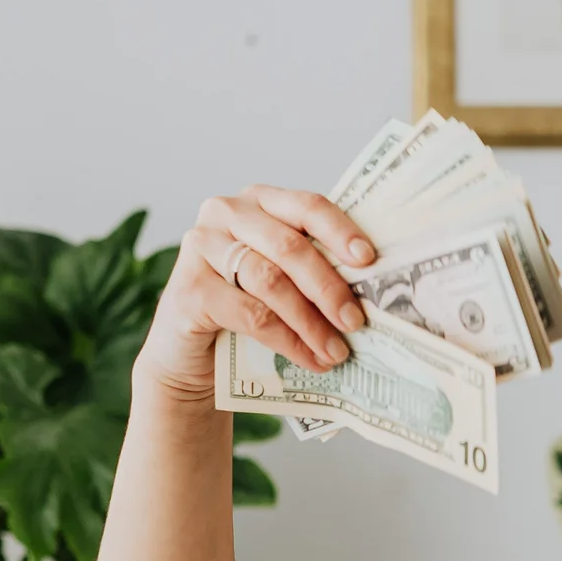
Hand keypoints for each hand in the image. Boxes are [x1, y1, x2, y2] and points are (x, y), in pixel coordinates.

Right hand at [137, 186, 376, 404]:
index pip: (306, 206)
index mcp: (258, 201)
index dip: (340, 231)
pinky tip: (310, 359)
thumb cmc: (247, 311)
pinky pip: (250, 314)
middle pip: (289, 246)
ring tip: (336, 351)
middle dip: (328, 287)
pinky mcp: (189, 288)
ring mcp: (201, 247)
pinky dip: (287, 340)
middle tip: (356, 321)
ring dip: (310, 322)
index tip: (369, 260)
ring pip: (270, 281)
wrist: (192, 355)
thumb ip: (312, 269)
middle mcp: (225, 213)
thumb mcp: (282, 281)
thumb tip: (372, 289)